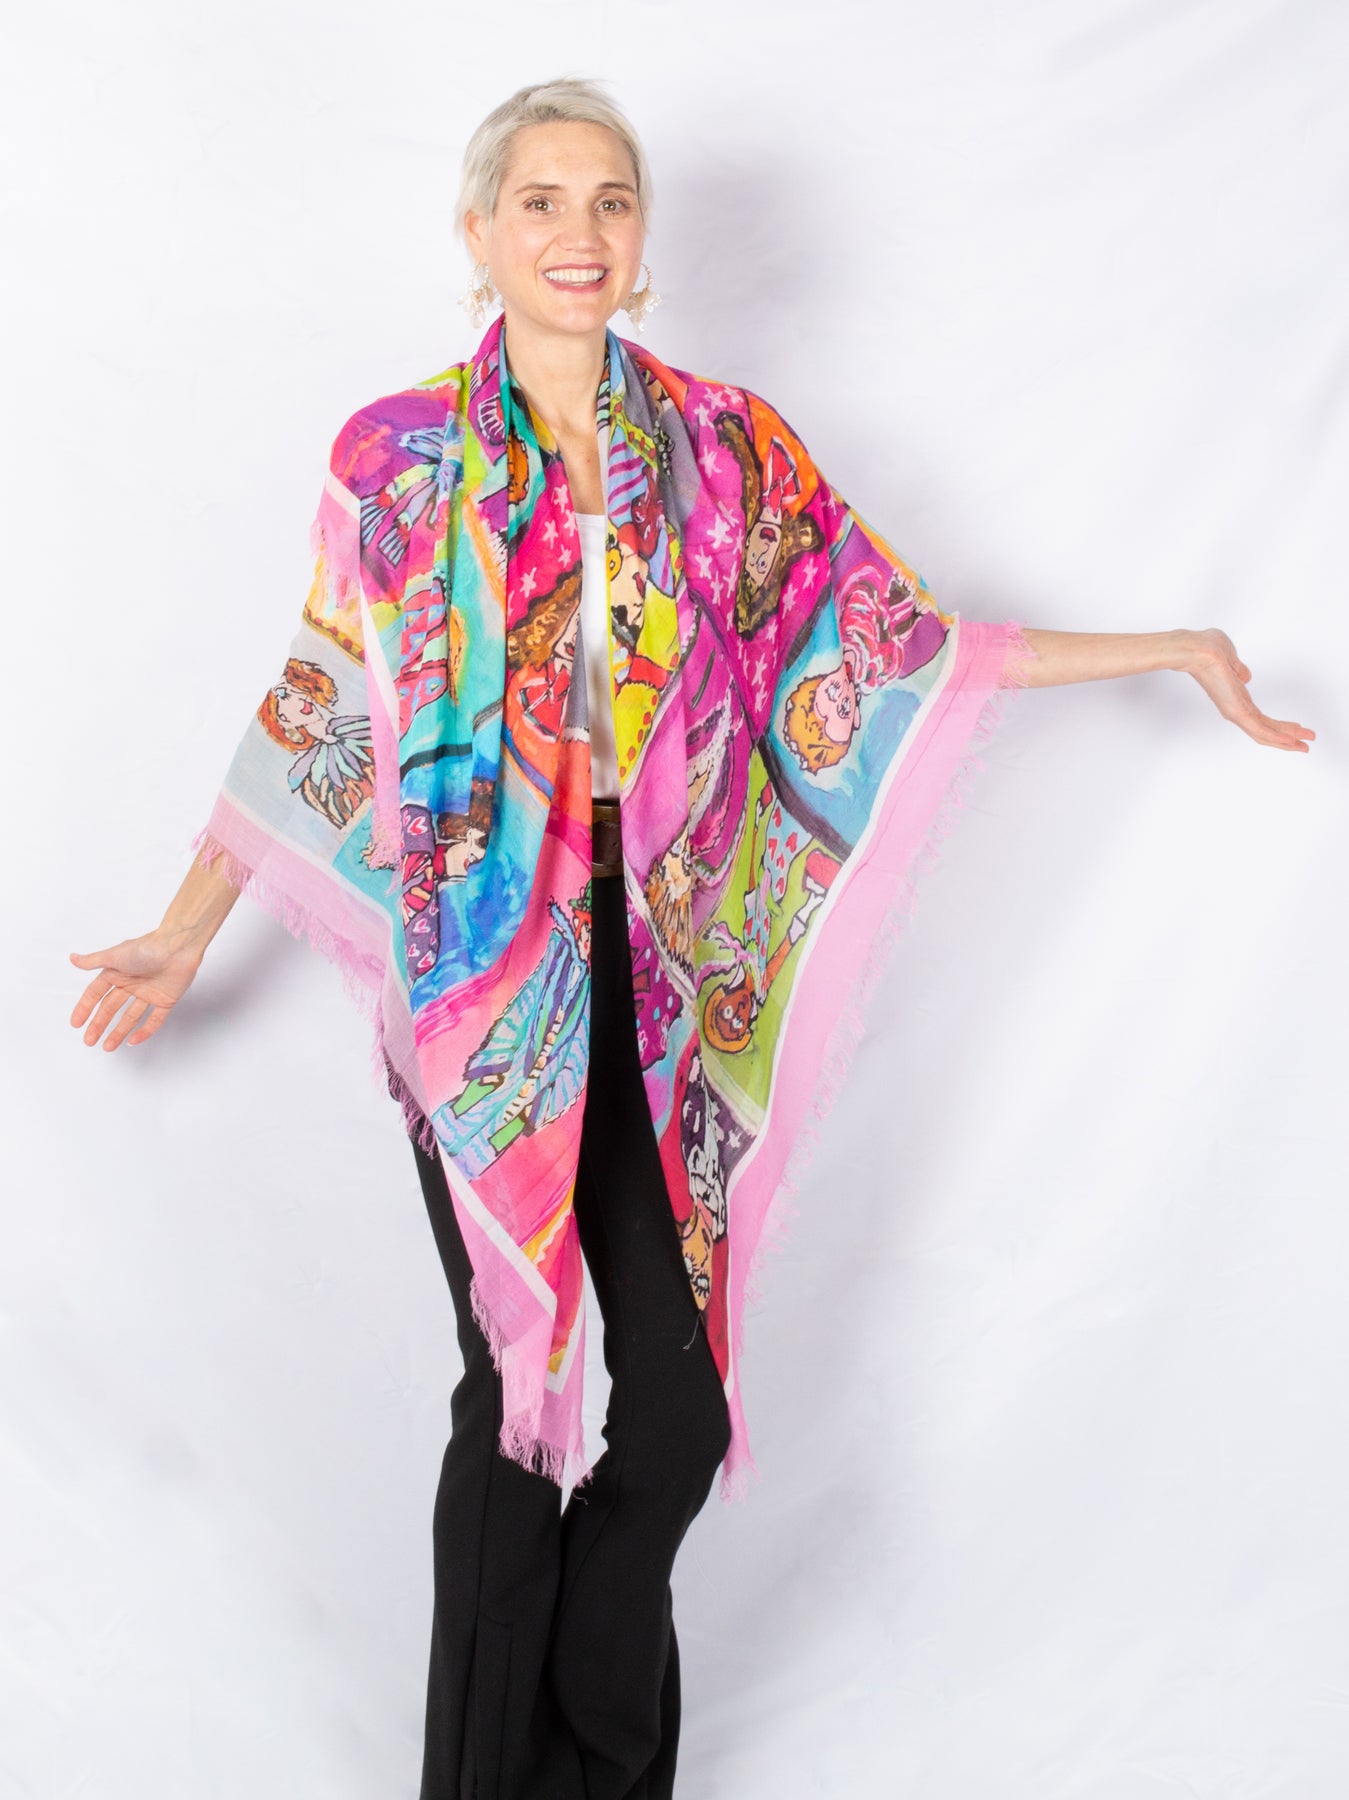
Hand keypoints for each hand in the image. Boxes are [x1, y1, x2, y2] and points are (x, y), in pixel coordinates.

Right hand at [69, 927, 205, 1050]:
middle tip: (89, 1040)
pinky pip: (155, 1020)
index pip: (96, 994)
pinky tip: (133, 1041)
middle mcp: (132, 984)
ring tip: (107, 1047)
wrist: (177, 948)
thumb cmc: (146, 948)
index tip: (76, 1024)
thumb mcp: (114, 955)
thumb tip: (73, 958)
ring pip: (131, 1017)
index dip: (85, 1008)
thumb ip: (93, 961)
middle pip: (111, 1008)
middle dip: (99, 1024)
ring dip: (119, 1032)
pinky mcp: (166, 1000)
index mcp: (117, 973)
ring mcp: (149, 993)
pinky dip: (145, 1031)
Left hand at [1183, 628, 1315, 751]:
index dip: (1279, 725)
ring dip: (1286, 741)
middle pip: (1266, 730)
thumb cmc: (1208, 649)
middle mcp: (1235, 709)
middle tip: (1306, 744)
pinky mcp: (1236, 711)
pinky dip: (1276, 737)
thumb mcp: (1230, 660)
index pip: (1261, 718)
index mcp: (1236, 698)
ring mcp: (1235, 711)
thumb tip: (1244, 676)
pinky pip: (1259, 728)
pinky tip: (1291, 742)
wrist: (1197, 650)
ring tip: (1305, 746)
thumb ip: (1239, 669)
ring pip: (1264, 733)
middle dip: (1288, 737)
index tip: (1296, 728)